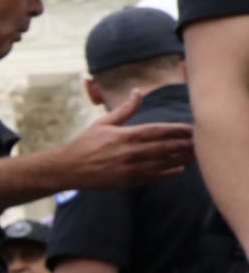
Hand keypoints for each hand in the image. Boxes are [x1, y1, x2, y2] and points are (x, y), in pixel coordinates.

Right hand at [54, 89, 193, 189]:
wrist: (70, 168)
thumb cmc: (86, 144)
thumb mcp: (103, 123)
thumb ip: (125, 109)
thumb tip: (138, 91)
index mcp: (127, 135)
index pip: (160, 131)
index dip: (179, 130)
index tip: (192, 129)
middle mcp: (132, 152)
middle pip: (167, 147)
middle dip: (186, 144)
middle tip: (201, 142)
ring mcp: (132, 168)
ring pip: (164, 162)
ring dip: (182, 159)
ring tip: (196, 155)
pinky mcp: (129, 180)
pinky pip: (155, 177)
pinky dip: (169, 173)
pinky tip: (180, 169)